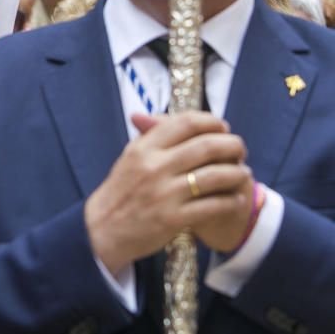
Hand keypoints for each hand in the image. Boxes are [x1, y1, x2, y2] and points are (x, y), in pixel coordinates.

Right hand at [85, 111, 251, 273]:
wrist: (103, 229)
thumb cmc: (120, 191)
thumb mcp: (130, 157)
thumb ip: (152, 136)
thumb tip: (177, 117)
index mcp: (143, 148)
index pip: (185, 123)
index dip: (211, 121)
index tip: (222, 127)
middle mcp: (154, 167)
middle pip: (207, 146)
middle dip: (232, 145)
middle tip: (240, 149)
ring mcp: (165, 194)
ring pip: (216, 176)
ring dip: (237, 173)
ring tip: (243, 173)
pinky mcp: (173, 219)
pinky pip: (214, 206)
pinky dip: (232, 201)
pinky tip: (236, 199)